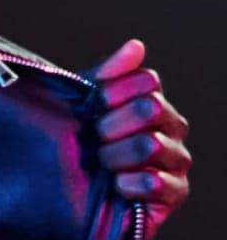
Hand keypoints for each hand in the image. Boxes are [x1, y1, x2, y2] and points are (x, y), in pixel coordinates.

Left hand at [90, 37, 191, 237]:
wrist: (63, 191)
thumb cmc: (75, 142)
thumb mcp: (81, 104)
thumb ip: (108, 75)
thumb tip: (137, 46)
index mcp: (151, 102)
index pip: (146, 81)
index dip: (111, 93)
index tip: (91, 108)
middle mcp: (171, 128)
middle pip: (149, 108)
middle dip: (110, 125)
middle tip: (95, 139)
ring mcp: (176, 161)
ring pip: (151, 144)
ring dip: (116, 155)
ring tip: (102, 164)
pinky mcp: (174, 194)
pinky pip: (157, 181)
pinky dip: (129, 184)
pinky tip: (116, 185)